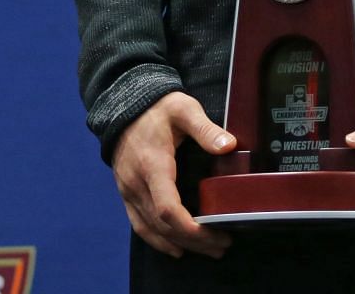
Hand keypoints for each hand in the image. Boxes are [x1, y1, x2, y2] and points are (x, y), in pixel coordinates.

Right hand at [111, 92, 236, 258]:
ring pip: (152, 230)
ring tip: (209, 250)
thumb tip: (229, 146)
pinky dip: (158, 241)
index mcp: (153, 165)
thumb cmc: (158, 108)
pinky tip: (176, 249)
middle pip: (164, 226)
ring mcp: (128, 191)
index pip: (168, 208)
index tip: (216, 234)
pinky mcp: (126, 193)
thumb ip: (205, 128)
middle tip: (223, 244)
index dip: (191, 229)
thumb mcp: (184, 109)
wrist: (125, 105)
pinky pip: (139, 225)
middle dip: (195, 241)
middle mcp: (137, 183)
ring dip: (180, 245)